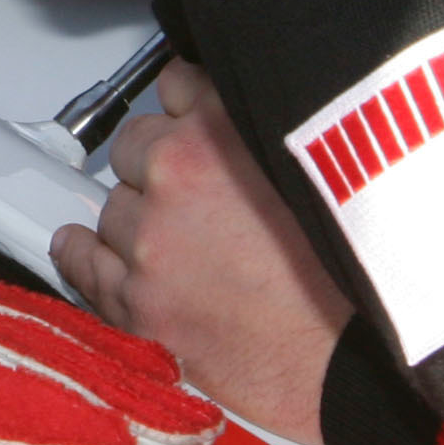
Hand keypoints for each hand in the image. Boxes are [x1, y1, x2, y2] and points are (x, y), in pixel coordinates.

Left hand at [50, 63, 353, 436]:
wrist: (361, 358)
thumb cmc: (354, 273)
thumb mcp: (328, 161)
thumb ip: (264, 122)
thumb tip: (229, 103)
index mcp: (225, 128)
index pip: (175, 86)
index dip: (189, 112)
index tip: (196, 128)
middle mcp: (178, 175)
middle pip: (136, 148)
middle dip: (162, 167)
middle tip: (202, 199)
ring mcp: (152, 242)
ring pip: (114, 206)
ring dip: (136, 218)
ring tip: (181, 244)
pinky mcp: (140, 303)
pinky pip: (83, 263)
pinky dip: (82, 255)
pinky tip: (85, 249)